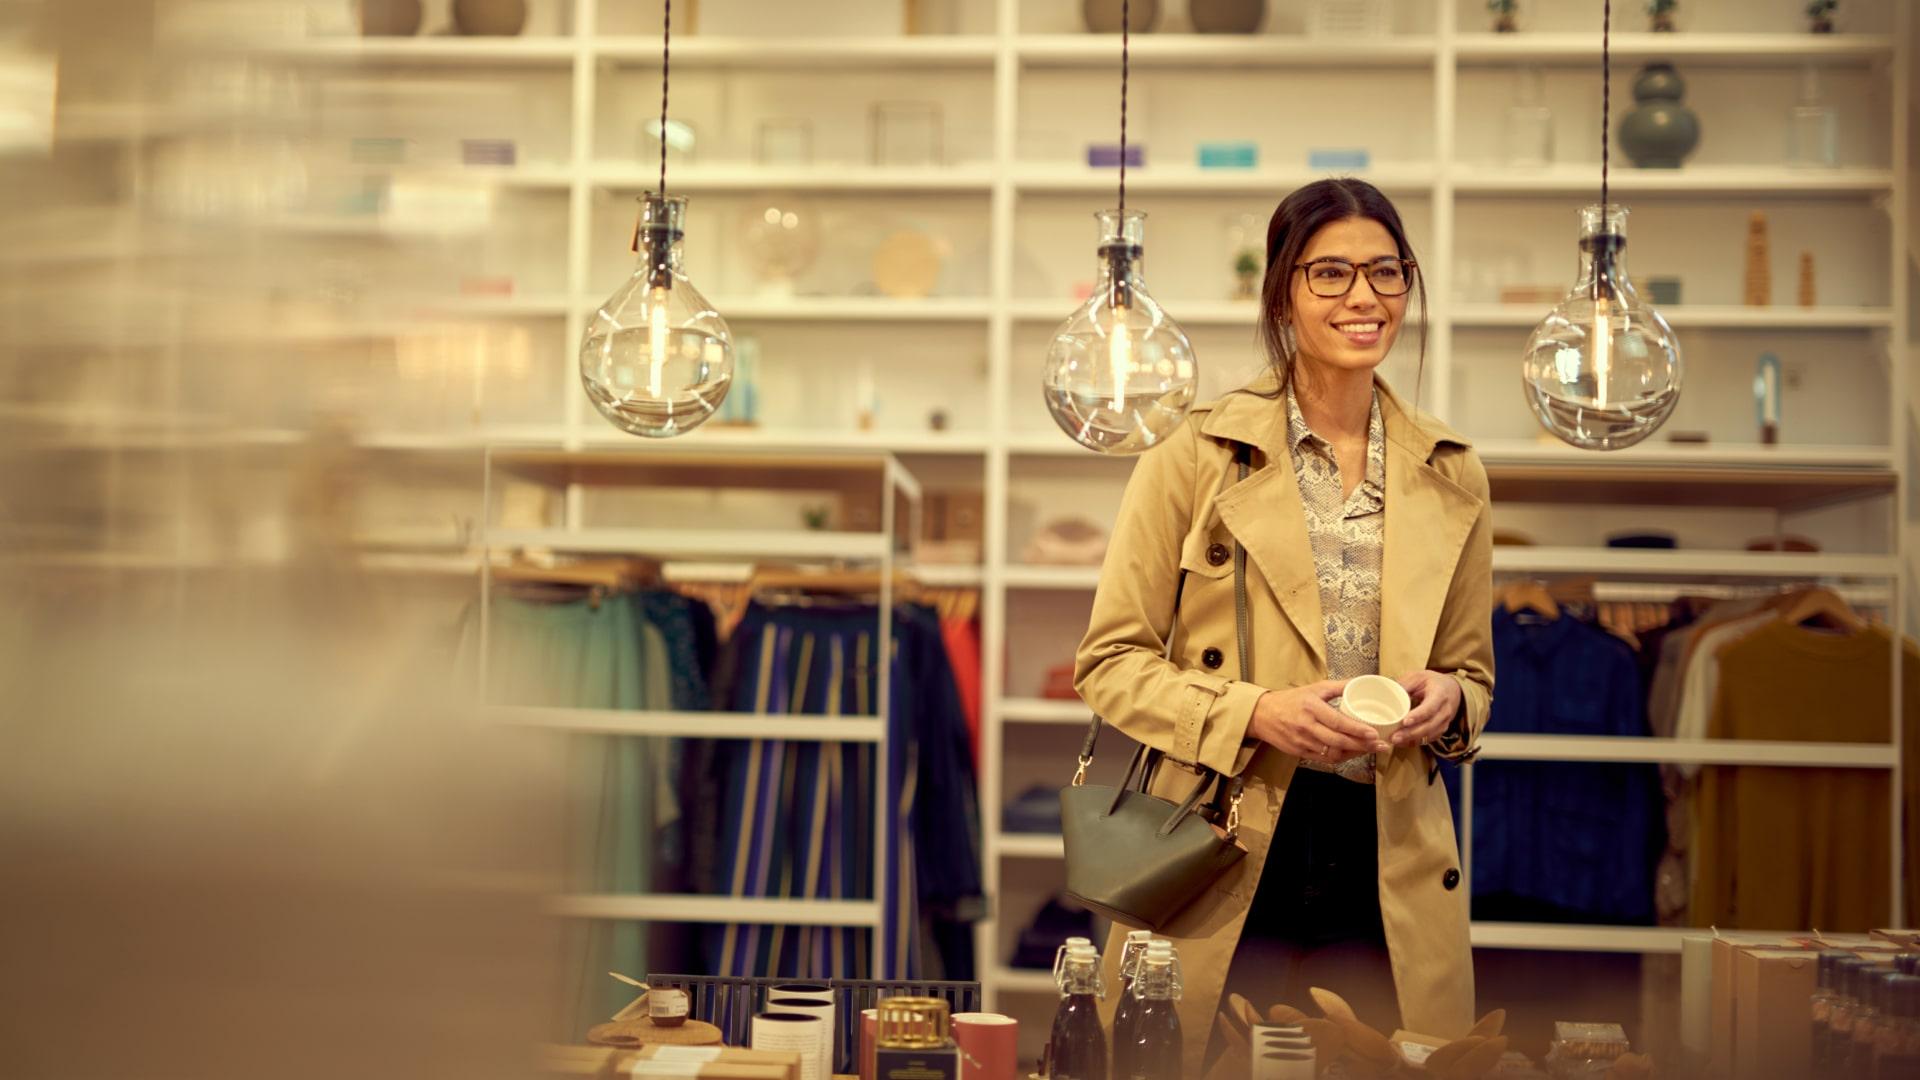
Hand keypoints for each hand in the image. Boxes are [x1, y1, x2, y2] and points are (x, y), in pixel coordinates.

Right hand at [1250, 680, 1390, 764]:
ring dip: (1354, 753)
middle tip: (1380, 745)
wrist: (1262, 715)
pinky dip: (1340, 757)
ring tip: (1370, 750)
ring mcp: (1302, 741)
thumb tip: (1363, 682)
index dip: (1357, 730)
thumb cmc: (1291, 700)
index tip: (1374, 733)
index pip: (1338, 722)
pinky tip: (1352, 753)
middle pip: (1338, 740)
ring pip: (1332, 753)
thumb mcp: (1314, 688)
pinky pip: (1324, 759)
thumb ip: (1339, 686)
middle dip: (1362, 745)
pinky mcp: (1299, 752)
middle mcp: (1306, 726)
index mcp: (1311, 707)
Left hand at [1391, 670, 1462, 746]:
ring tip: (1396, 741)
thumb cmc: (1432, 682)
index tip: (1405, 721)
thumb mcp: (1418, 677)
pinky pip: (1430, 739)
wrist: (1453, 688)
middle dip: (1411, 733)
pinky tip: (1403, 743)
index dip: (1418, 716)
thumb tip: (1387, 694)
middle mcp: (1445, 710)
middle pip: (1429, 725)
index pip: (1430, 708)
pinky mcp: (1441, 729)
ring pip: (1430, 735)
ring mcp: (1445, 722)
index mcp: (1440, 694)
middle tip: (1395, 737)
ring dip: (1412, 740)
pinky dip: (1416, 742)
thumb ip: (1404, 685)